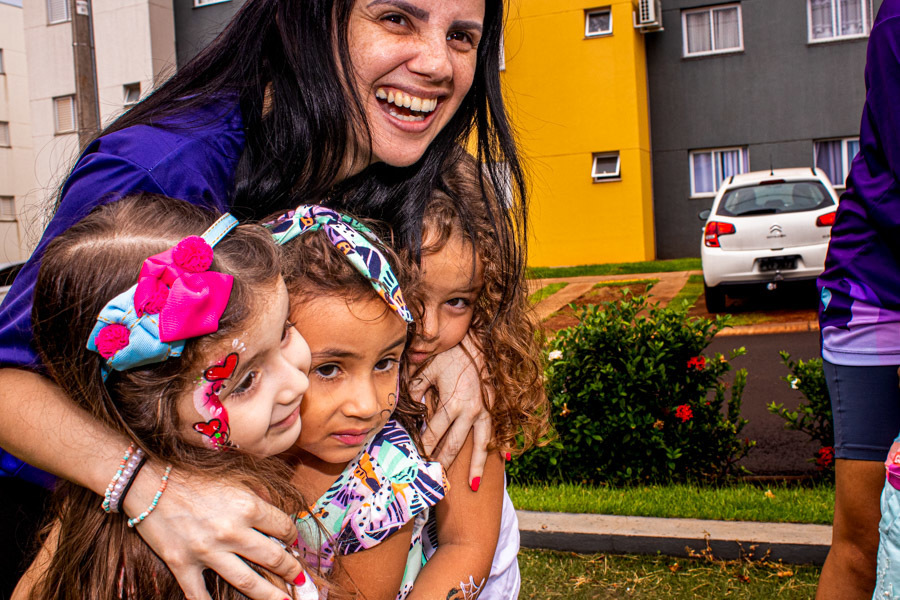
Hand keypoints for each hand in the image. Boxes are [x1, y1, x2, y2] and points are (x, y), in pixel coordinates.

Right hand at [125, 464, 303, 599]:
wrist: (148, 481)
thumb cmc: (194, 477)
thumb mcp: (234, 478)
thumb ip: (258, 495)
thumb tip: (276, 512)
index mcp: (248, 507)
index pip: (284, 527)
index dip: (293, 537)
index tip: (293, 543)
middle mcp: (232, 531)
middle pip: (273, 559)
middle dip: (292, 572)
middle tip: (301, 581)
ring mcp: (207, 552)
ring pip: (248, 582)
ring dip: (270, 596)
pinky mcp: (183, 565)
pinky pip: (200, 595)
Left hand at [415, 335, 493, 488]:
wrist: (478, 344)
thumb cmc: (450, 355)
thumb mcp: (427, 370)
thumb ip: (416, 390)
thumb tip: (408, 408)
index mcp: (451, 403)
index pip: (433, 434)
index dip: (423, 448)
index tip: (415, 460)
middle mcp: (470, 412)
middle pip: (454, 445)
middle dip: (442, 463)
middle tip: (434, 481)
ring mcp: (485, 411)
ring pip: (480, 445)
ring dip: (475, 466)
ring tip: (471, 486)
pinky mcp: (494, 408)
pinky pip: (496, 433)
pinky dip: (499, 448)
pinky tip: (502, 461)